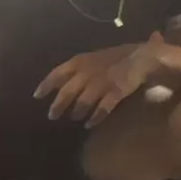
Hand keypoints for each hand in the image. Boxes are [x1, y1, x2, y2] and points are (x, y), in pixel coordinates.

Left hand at [34, 34, 162, 128]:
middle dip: (58, 105)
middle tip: (52, 116)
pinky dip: (95, 118)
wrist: (143, 57)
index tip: (37, 96)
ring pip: (82, 102)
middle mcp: (87, 72)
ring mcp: (101, 83)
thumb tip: (67, 79)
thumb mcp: (97, 57)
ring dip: (76, 112)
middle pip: (67, 92)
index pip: (57, 73)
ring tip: (74, 119)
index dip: (46, 85)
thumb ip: (82, 67)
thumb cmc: (120, 56)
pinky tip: (90, 124)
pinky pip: (101, 109)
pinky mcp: (115, 92)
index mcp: (82, 61)